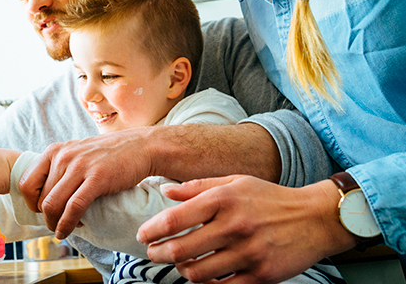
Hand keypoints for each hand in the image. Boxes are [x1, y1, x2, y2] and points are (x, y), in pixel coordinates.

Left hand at [19, 129, 152, 238]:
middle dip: (46, 217)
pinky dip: (67, 225)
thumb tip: (44, 195)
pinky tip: (69, 231)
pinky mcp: (97, 179)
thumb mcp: (77, 153)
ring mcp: (79, 167)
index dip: (31, 203)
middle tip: (58, 223)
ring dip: (55, 224)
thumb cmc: (109, 154)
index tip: (42, 212)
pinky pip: (73, 208)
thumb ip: (60, 168)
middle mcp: (63, 157)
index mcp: (55, 151)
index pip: (26, 183)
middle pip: (40, 198)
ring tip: (62, 230)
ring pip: (52, 205)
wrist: (140, 146)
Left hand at [137, 176, 354, 282]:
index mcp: (224, 199)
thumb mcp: (234, 182)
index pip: (176, 219)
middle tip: (153, 253)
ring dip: (182, 271)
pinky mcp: (261, 275)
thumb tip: (165, 190)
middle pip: (181, 249)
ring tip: (179, 264)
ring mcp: (248, 253)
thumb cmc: (269, 198)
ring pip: (198, 273)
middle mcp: (234, 226)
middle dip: (159, 254)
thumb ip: (197, 187)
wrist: (315, 218)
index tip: (143, 235)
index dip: (152, 230)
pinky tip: (203, 275)